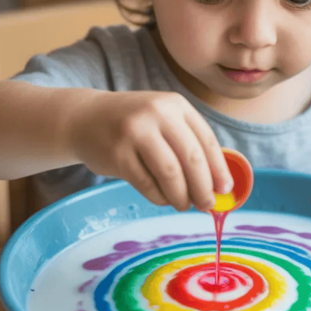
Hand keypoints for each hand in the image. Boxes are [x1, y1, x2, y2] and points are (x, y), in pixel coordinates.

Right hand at [72, 91, 232, 210]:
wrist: (85, 118)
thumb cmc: (133, 124)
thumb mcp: (162, 119)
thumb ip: (187, 142)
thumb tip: (218, 182)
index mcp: (175, 105)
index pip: (207, 140)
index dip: (219, 169)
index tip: (225, 190)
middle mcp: (157, 114)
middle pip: (192, 158)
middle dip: (204, 188)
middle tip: (207, 205)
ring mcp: (135, 133)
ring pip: (171, 174)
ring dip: (182, 196)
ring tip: (184, 205)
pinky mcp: (118, 155)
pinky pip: (147, 184)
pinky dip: (159, 197)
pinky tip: (163, 198)